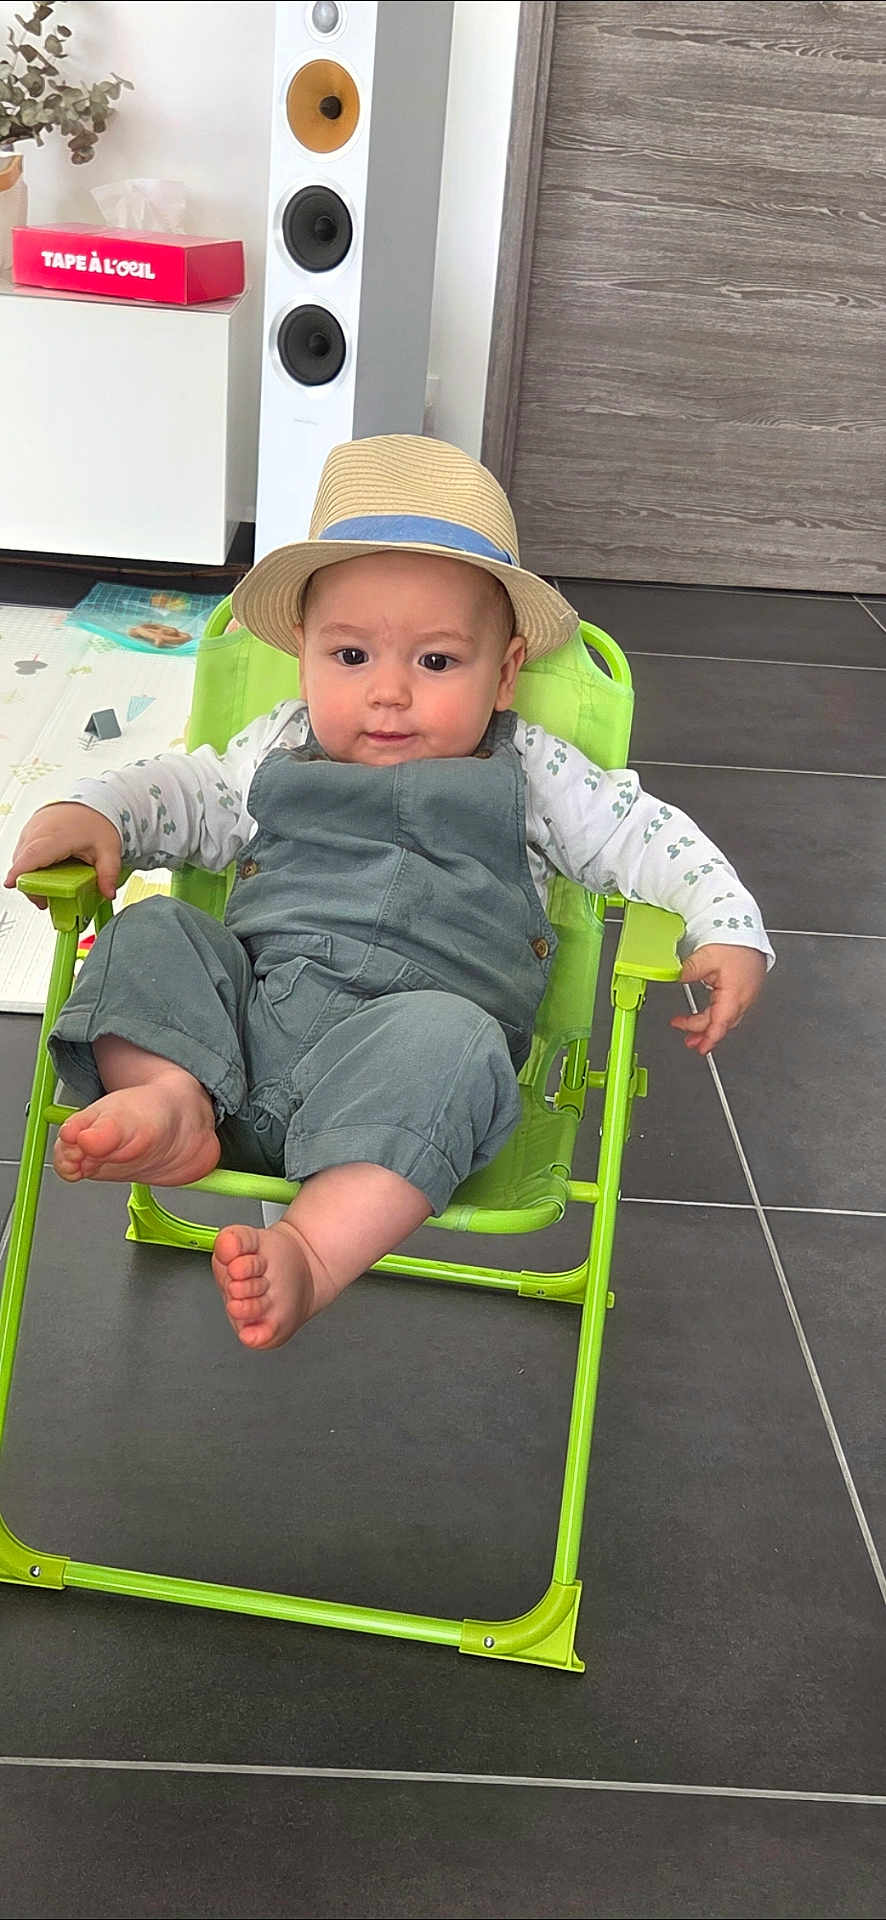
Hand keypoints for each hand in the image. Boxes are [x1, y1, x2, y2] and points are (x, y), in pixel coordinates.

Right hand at [4, 803, 122, 910]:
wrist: (92, 801)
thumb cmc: (97, 821)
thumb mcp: (109, 850)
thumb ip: (108, 874)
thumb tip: (108, 893)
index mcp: (56, 835)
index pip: (33, 855)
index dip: (19, 871)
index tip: (11, 884)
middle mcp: (39, 830)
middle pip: (23, 862)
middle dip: (30, 885)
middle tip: (46, 899)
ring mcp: (32, 829)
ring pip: (21, 858)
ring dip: (30, 875)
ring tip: (48, 886)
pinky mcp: (30, 830)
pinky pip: (23, 851)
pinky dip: (30, 864)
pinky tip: (46, 870)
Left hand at [670, 943, 766, 1055]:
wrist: (747, 931)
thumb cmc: (734, 943)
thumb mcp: (706, 956)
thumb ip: (689, 970)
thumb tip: (677, 978)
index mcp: (734, 994)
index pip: (720, 1023)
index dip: (709, 1038)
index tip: (700, 1047)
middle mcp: (743, 998)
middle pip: (723, 1024)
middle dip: (705, 1035)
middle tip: (689, 1041)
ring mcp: (746, 994)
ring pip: (727, 1017)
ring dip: (710, 1026)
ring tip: (695, 1032)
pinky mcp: (746, 989)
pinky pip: (732, 1008)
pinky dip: (718, 1015)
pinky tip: (709, 1014)